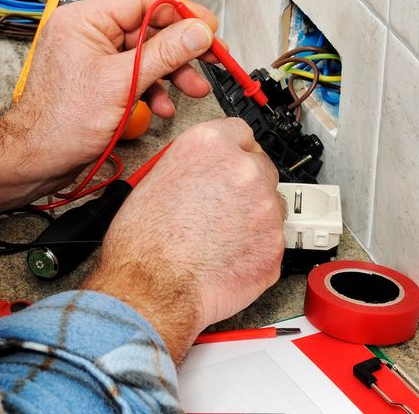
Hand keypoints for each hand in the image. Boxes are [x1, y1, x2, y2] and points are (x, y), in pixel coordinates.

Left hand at [8, 0, 219, 173]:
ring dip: (171, 71)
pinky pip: (133, 72)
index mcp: (83, 20)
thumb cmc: (61, 123)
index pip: (142, 1)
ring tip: (193, 87)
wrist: (38, 159)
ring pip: (144, 52)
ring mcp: (92, 56)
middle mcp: (86, 32)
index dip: (180, 13)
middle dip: (180, 48)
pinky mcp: (98, 78)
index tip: (207, 27)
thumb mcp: (123, 83)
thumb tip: (197, 31)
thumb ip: (165, 53)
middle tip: (210, 57)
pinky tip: (163, 105)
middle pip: (147, 27)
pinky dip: (152, 87)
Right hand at [82, 118, 284, 361]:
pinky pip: (272, 239)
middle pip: (260, 165)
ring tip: (221, 235)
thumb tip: (206, 170)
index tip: (233, 161)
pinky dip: (256, 246)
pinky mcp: (275, 245)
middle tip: (224, 204)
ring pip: (269, 203)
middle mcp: (243, 169)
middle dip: (245, 183)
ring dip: (253, 214)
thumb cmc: (143, 240)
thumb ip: (193, 164)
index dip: (233, 150)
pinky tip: (229, 255)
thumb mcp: (156, 178)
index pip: (240, 132)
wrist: (152, 287)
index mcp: (210, 144)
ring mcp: (265, 207)